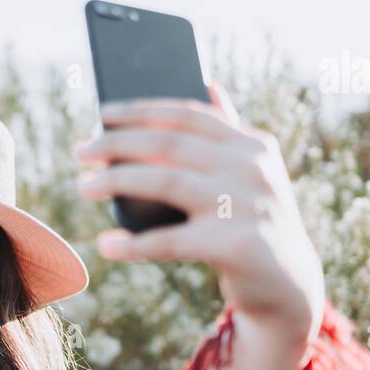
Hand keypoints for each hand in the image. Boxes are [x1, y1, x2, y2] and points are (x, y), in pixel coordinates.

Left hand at [74, 83, 324, 338]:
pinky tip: (106, 245)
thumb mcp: (251, 174)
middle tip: (80, 152)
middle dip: (117, 143)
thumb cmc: (255, 223)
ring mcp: (248, 205)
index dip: (140, 110)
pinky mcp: (238, 246)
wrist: (290, 286)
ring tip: (84, 187)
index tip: (102, 113)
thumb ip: (229, 133)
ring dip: (117, 181)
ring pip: (167, 182)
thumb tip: (208, 82)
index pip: (188, 114)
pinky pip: (172, 241)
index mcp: (252, 145)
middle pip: (170, 143)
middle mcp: (252, 168)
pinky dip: (134, 245)